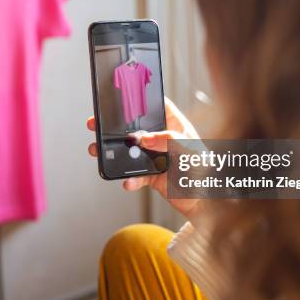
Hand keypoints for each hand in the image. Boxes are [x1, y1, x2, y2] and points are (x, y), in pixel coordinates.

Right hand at [87, 97, 202, 218]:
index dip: (140, 101)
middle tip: (96, 124)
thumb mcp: (191, 151)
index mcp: (174, 125)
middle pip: (134, 127)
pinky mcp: (149, 174)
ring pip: (128, 150)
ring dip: (113, 152)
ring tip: (98, 151)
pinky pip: (134, 175)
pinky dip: (128, 179)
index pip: (156, 107)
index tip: (122, 98)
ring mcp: (153, 156)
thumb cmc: (203, 172)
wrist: (202, 201)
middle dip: (114, 126)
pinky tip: (127, 182)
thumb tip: (145, 138)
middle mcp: (161, 138)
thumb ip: (170, 141)